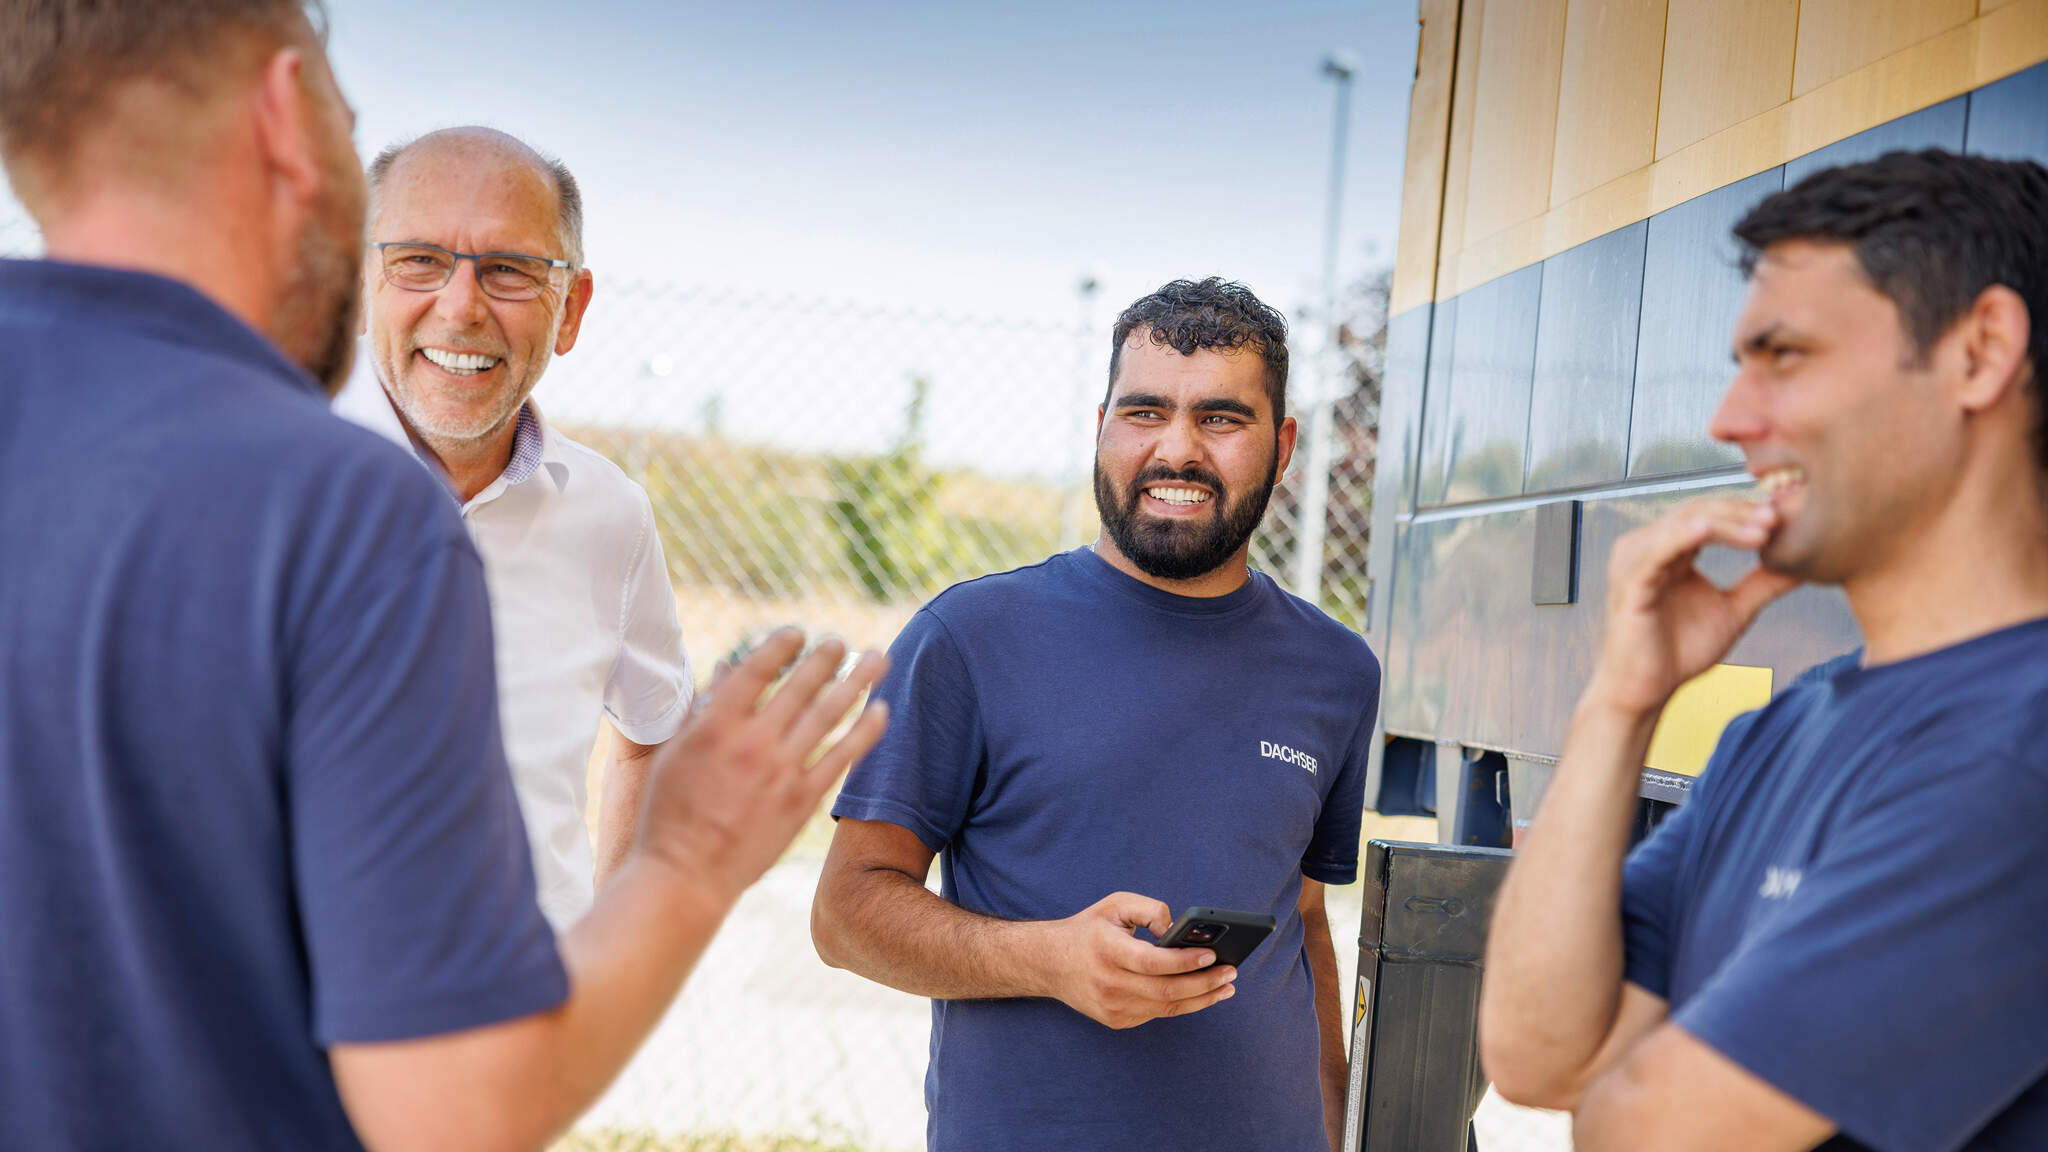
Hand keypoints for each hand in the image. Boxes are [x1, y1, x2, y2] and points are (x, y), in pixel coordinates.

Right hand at [636, 629, 889, 902]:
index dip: (781, 646)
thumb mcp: (675, 753)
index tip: (797, 634)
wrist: (685, 875)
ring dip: (857, 682)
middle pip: (799, 687)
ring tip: (878, 659)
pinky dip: (864, 731)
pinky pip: (841, 757)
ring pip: (828, 715)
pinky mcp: (801, 801)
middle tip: (841, 642)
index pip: (756, 670)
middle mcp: (752, 742)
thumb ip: (704, 708)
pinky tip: (881, 711)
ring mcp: (780, 771)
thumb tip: (725, 668)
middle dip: (826, 658)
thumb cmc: (669, 813)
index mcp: (714, 726)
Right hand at [1040, 892, 1237, 1029]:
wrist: (1048, 963)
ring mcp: (1112, 1007)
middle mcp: (1109, 983)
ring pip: (1166, 1008)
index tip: (1213, 954)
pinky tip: (1200, 994)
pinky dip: (1181, 1003)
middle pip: (1167, 991)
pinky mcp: (1116, 1021)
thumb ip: (1149, 909)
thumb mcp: (1115, 905)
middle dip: (1205, 983)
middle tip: (1231, 973)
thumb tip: (1180, 931)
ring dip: (1201, 999)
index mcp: (1107, 950)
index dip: (1186, 961)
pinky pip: (1156, 1013)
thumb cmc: (1088, 929)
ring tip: (1226, 987)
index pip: (1153, 962)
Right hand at [1591, 498, 1799, 716]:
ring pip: (1682, 524)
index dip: (1745, 513)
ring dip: (1723, 523)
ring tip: (1760, 530)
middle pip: (1697, 511)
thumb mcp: (1733, 611)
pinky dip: (1681, 537)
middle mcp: (1649, 548)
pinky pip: (1656, 553)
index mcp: (1670, 550)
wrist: (1647, 690)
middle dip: (1739, 513)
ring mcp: (1637, 562)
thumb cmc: (1679, 651)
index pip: (1710, 516)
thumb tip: (1802, 567)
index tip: (1783, 518)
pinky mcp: (1630, 583)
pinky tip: (1707, 530)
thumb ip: (1761, 585)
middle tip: (1776, 518)